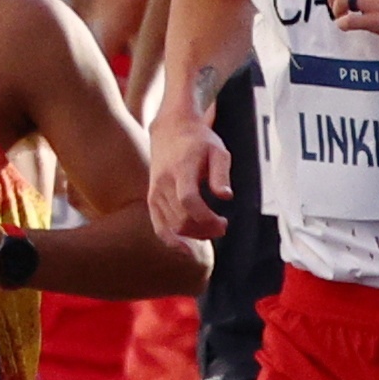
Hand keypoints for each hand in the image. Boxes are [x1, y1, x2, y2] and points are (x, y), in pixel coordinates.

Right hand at [148, 116, 229, 244]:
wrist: (171, 129)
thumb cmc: (200, 140)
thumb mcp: (218, 150)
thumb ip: (222, 174)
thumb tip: (226, 197)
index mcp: (181, 169)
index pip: (189, 201)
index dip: (207, 218)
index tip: (223, 222)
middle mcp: (164, 183)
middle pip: (182, 218)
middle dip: (205, 229)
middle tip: (223, 226)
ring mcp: (155, 191)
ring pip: (172, 225)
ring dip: (195, 235)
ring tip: (212, 229)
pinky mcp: (152, 198)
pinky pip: (158, 226)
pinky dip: (171, 240)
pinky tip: (186, 250)